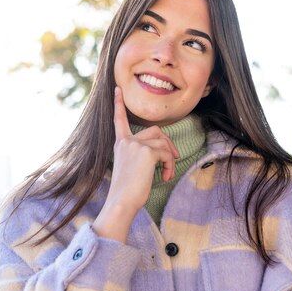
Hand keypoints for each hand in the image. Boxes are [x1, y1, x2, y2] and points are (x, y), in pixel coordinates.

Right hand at [92, 87, 179, 240]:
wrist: (121, 201)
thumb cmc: (127, 190)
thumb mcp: (132, 167)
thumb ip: (142, 153)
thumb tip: (165, 150)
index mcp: (120, 144)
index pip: (119, 120)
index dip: (118, 104)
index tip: (117, 89)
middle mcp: (127, 141)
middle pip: (155, 131)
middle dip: (168, 143)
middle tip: (174, 158)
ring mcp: (136, 144)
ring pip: (163, 142)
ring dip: (170, 157)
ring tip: (166, 173)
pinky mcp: (147, 152)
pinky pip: (167, 154)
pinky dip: (170, 165)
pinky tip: (165, 176)